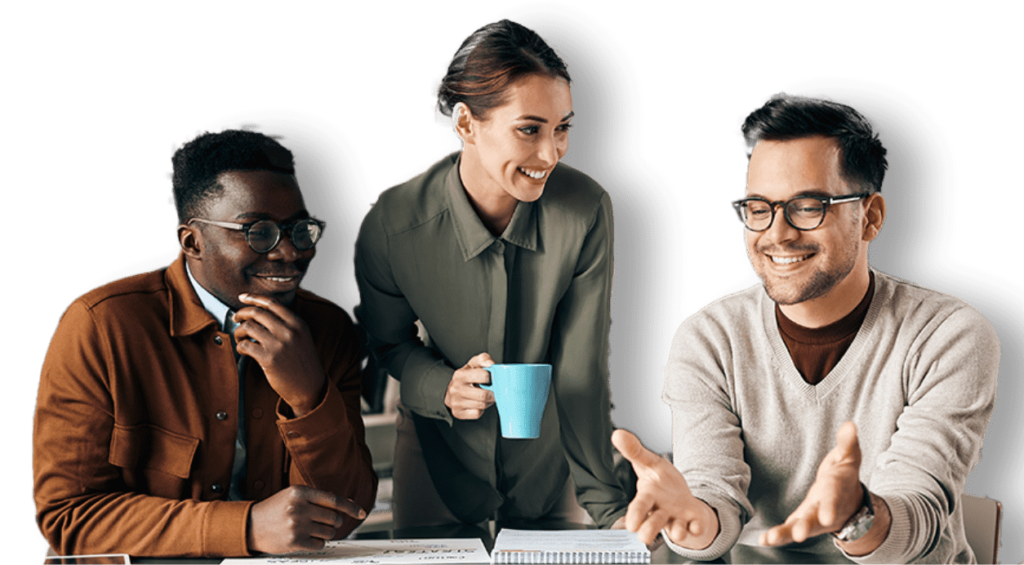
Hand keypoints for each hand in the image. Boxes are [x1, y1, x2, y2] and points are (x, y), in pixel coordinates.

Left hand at [234, 293, 325, 416]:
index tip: (242, 297)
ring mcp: (278, 344)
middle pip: (257, 313)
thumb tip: (260, 312)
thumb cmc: (303, 363)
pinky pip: (245, 345)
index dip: (254, 298)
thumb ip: (287, 324)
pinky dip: (240, 346)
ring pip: (248, 327)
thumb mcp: (302, 338)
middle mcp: (289, 331)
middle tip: (236, 319)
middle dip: (241, 314)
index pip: (272, 303)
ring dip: (239, 332)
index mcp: (298, 323)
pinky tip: (243, 350)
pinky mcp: (268, 359)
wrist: (310, 387)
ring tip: (240, 338)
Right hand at [247, 485, 366, 554]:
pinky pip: (319, 545)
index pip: (334, 500)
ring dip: (325, 534)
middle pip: (334, 518)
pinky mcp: (294, 541)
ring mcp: (297, 525)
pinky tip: (305, 539)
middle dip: (333, 523)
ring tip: (311, 530)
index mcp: (300, 492)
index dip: (350, 507)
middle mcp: (299, 507)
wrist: (251, 525)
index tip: (361, 512)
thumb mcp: (294, 495)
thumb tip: (347, 504)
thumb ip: (318, 498)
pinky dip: (317, 543)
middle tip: (323, 523)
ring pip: (329, 533)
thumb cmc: (275, 509)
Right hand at [444, 353, 494, 419]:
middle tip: (494, 391)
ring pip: (481, 405)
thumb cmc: (466, 377)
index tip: (493, 378)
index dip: (492, 377)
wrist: (452, 390)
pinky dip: (480, 410)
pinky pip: (476, 414)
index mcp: (460, 375)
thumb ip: (483, 359)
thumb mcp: (473, 364)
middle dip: (492, 394)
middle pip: (483, 395)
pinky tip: (478, 404)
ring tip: (486, 397)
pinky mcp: (458, 413)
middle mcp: (456, 389)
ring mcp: (456, 402)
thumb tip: (491, 364)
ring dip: (487, 402)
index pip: (483, 376)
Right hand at [612, 429, 717, 548]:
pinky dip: (697, 528)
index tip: (631, 525)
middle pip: (654, 523)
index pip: (639, 506)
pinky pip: (696, 528)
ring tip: (678, 531)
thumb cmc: (662, 483)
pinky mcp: (693, 523)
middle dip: (649, 530)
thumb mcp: (650, 463)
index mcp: (649, 498)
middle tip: (644, 536)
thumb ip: (635, 451)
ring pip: (675, 530)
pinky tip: (696, 526)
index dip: (635, 515)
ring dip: (677, 532)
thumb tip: (617, 433)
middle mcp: (661, 512)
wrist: (683, 500)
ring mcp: (678, 519)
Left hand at [760, 421, 862, 546]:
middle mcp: (824, 510)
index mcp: (836, 492)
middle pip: (815, 520)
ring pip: (798, 528)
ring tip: (769, 539)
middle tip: (798, 535)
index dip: (831, 507)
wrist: (849, 503)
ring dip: (784, 535)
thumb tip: (850, 425)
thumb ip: (848, 443)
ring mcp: (812, 519)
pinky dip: (777, 537)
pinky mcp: (801, 522)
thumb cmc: (845, 477)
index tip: (828, 517)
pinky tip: (763, 540)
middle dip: (806, 527)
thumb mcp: (849, 457)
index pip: (833, 499)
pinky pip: (788, 530)